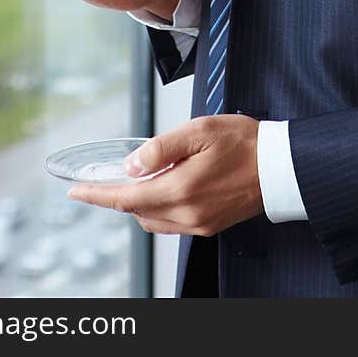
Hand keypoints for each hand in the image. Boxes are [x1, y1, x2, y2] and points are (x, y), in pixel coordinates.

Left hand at [66, 116, 262, 235]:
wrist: (280, 166)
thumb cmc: (245, 143)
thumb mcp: (200, 130)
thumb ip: (161, 148)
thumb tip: (132, 165)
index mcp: (182, 189)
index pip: (127, 198)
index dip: (98, 194)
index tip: (76, 191)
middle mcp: (188, 214)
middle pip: (136, 211)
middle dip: (115, 197)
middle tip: (102, 180)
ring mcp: (199, 224)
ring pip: (152, 220)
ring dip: (137, 203)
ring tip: (135, 180)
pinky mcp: (209, 226)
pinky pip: (171, 223)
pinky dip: (157, 208)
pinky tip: (162, 189)